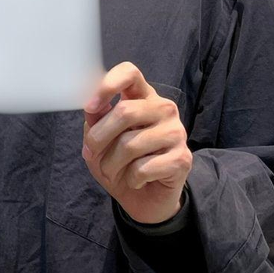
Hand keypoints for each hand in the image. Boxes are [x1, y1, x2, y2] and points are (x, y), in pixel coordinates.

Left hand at [81, 61, 191, 224]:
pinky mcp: (182, 158)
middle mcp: (163, 109)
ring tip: (113, 172)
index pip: (129, 73)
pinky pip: (143, 167)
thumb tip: (91, 105)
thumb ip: (96, 118)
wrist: (144, 199)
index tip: (90, 107)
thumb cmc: (121, 164)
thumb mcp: (100, 139)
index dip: (107, 85)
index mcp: (143, 96)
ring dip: (111, 164)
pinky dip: (131, 179)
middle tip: (91, 153)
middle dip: (98, 138)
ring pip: (130, 144)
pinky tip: (136, 180)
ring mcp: (176, 132)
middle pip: (125, 111)